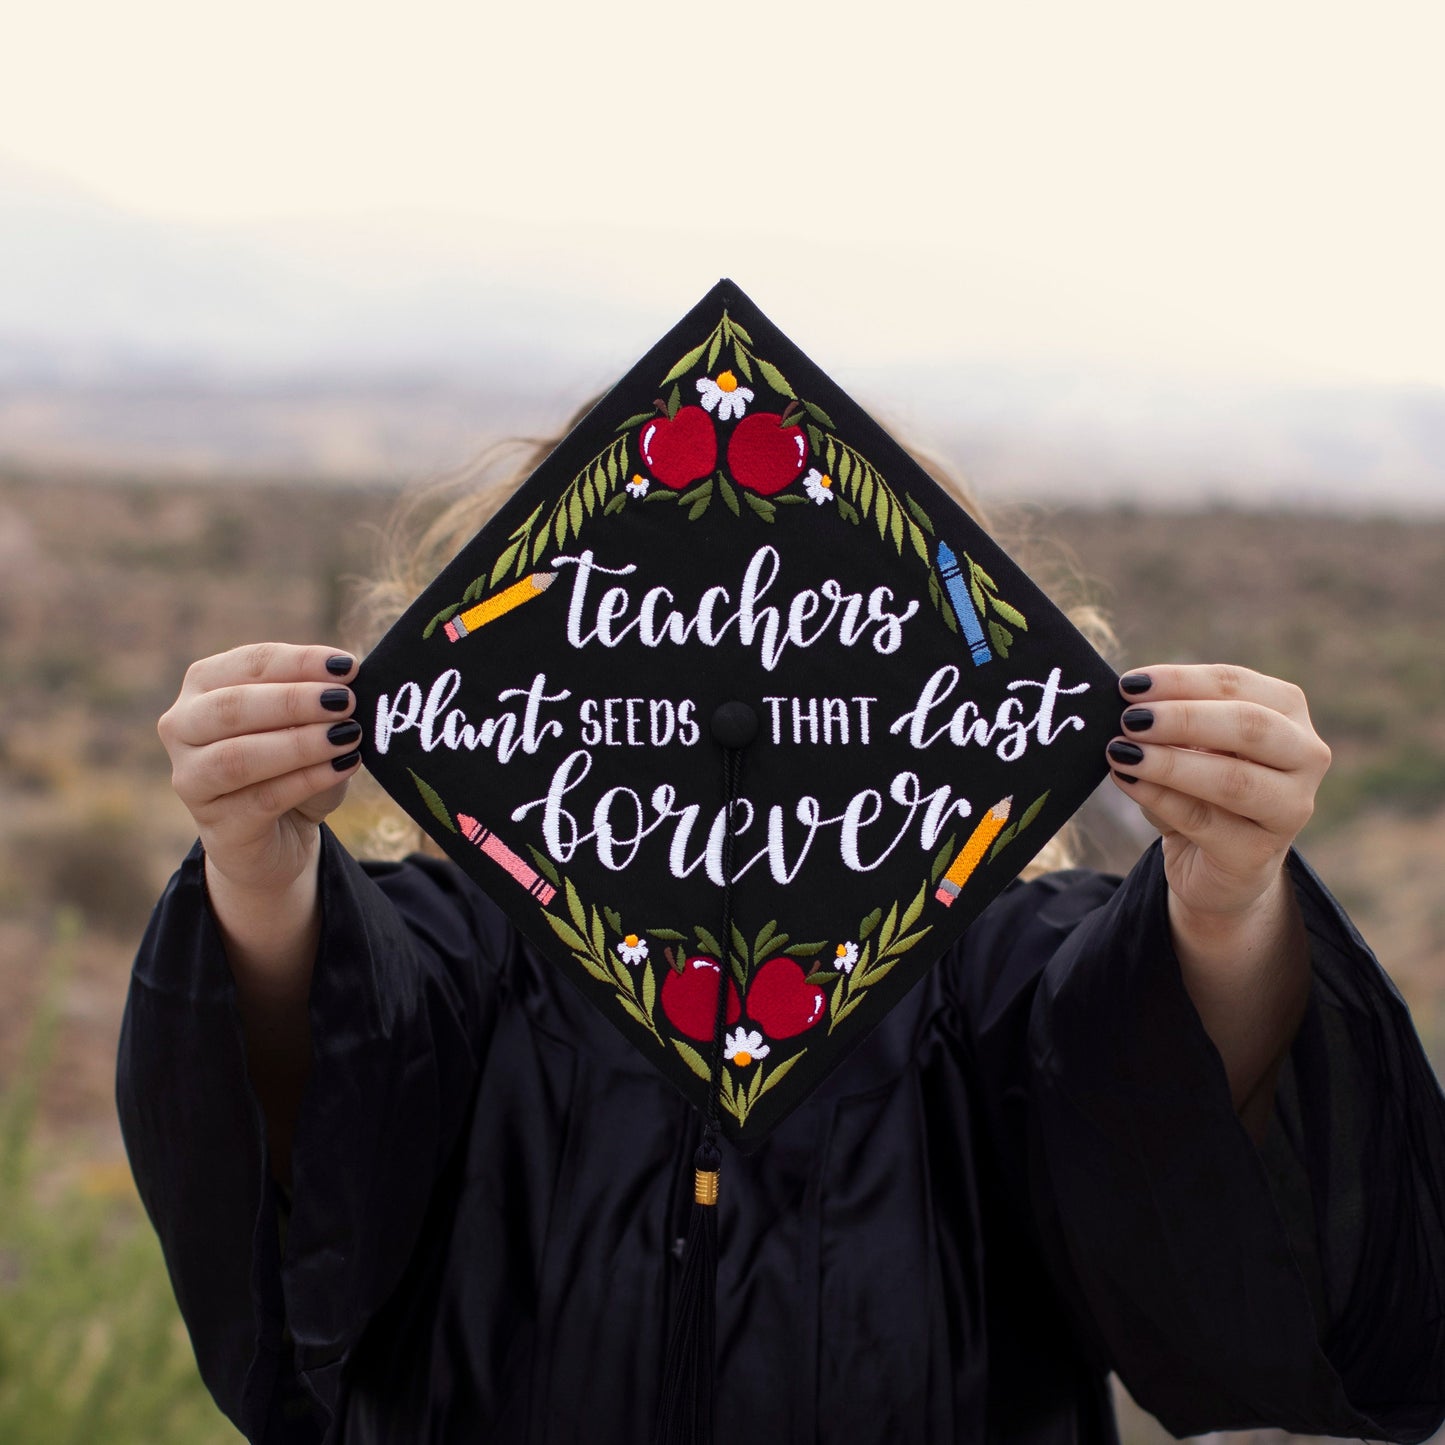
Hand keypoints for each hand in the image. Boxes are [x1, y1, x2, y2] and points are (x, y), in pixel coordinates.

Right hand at [158, 643, 361, 896]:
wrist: (278, 838)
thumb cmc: (292, 767)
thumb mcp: (307, 727)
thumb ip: (319, 704)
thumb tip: (350, 689)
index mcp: (204, 686)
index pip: (248, 663)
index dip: (299, 662)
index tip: (347, 666)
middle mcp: (182, 726)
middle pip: (232, 706)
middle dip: (294, 701)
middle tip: (345, 701)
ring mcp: (191, 778)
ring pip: (239, 757)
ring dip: (300, 743)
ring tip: (348, 736)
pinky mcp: (217, 824)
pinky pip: (262, 798)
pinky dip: (308, 779)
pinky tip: (344, 766)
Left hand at [1105, 664, 1331, 921]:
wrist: (1213, 862)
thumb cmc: (1199, 788)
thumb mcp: (1187, 746)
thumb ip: (1169, 722)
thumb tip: (1128, 706)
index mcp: (1287, 712)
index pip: (1237, 685)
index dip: (1181, 681)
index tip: (1129, 685)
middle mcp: (1304, 756)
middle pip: (1249, 726)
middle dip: (1183, 719)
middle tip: (1129, 719)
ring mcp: (1290, 809)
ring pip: (1233, 780)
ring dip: (1170, 763)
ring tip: (1121, 752)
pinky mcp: (1257, 854)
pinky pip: (1203, 821)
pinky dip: (1159, 797)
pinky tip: (1127, 781)